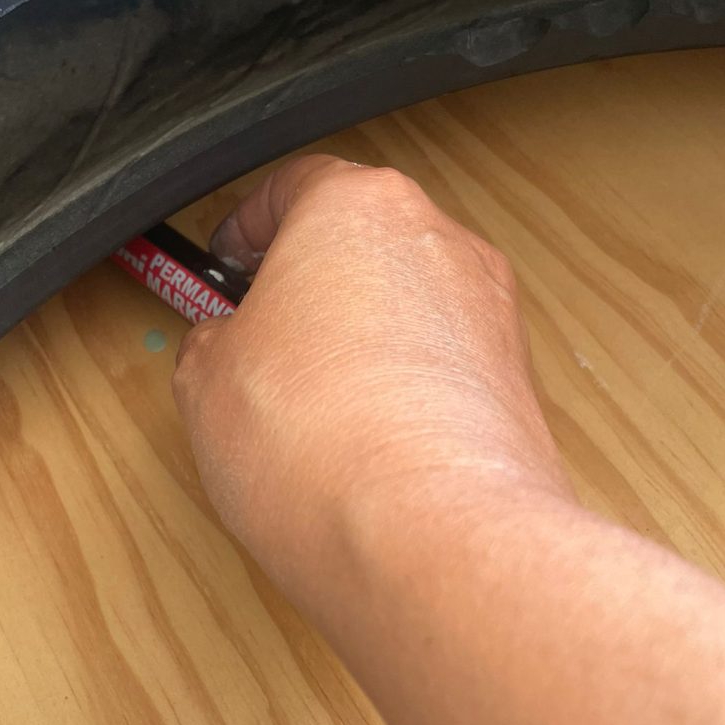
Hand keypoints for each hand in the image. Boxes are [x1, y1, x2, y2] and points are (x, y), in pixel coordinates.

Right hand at [173, 155, 572, 618]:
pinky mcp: (517, 383)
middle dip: (306, 283)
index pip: (294, 185)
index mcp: (358, 208)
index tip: (227, 260)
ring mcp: (490, 312)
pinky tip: (358, 443)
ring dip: (357, 338)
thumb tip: (225, 346)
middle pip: (359, 241)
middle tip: (258, 332)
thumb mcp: (207, 379)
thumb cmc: (321, 443)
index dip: (247, 227)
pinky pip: (442, 363)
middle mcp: (439, 242)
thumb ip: (212, 339)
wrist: (431, 539)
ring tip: (305, 405)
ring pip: (407, 303)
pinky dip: (401, 386)